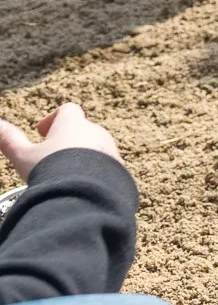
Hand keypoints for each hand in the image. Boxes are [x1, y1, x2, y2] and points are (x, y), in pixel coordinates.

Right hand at [0, 103, 122, 180]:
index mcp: (73, 124)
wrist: (85, 194)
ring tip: (65, 174)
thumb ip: (9, 140)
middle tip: (52, 157)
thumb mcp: (23, 156)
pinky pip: (107, 166)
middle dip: (68, 140)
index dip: (53, 119)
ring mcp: (111, 150)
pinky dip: (95, 171)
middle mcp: (96, 133)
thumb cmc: (52, 170)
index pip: (67, 110)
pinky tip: (82, 185)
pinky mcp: (120, 169)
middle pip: (83, 128)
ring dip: (83, 155)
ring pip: (96, 147)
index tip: (41, 133)